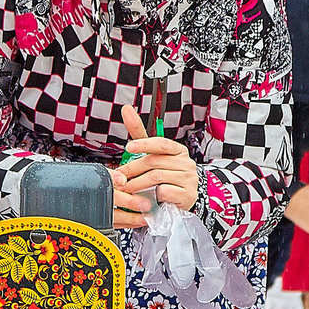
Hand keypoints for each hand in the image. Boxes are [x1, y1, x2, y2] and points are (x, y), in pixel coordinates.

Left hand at [111, 107, 199, 230]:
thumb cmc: (166, 175)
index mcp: (178, 151)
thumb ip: (140, 135)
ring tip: (127, 188)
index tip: (128, 148)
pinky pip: (165, 192)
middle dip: (133, 169)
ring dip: (137, 184)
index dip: (144, 144)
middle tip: (119, 177)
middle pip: (154, 162)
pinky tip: (145, 197)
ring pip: (157, 178)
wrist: (183, 199)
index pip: (161, 143)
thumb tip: (126, 109)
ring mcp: (189, 179)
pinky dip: (152, 194)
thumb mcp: (154, 155)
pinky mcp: (187, 195)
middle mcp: (186, 163)